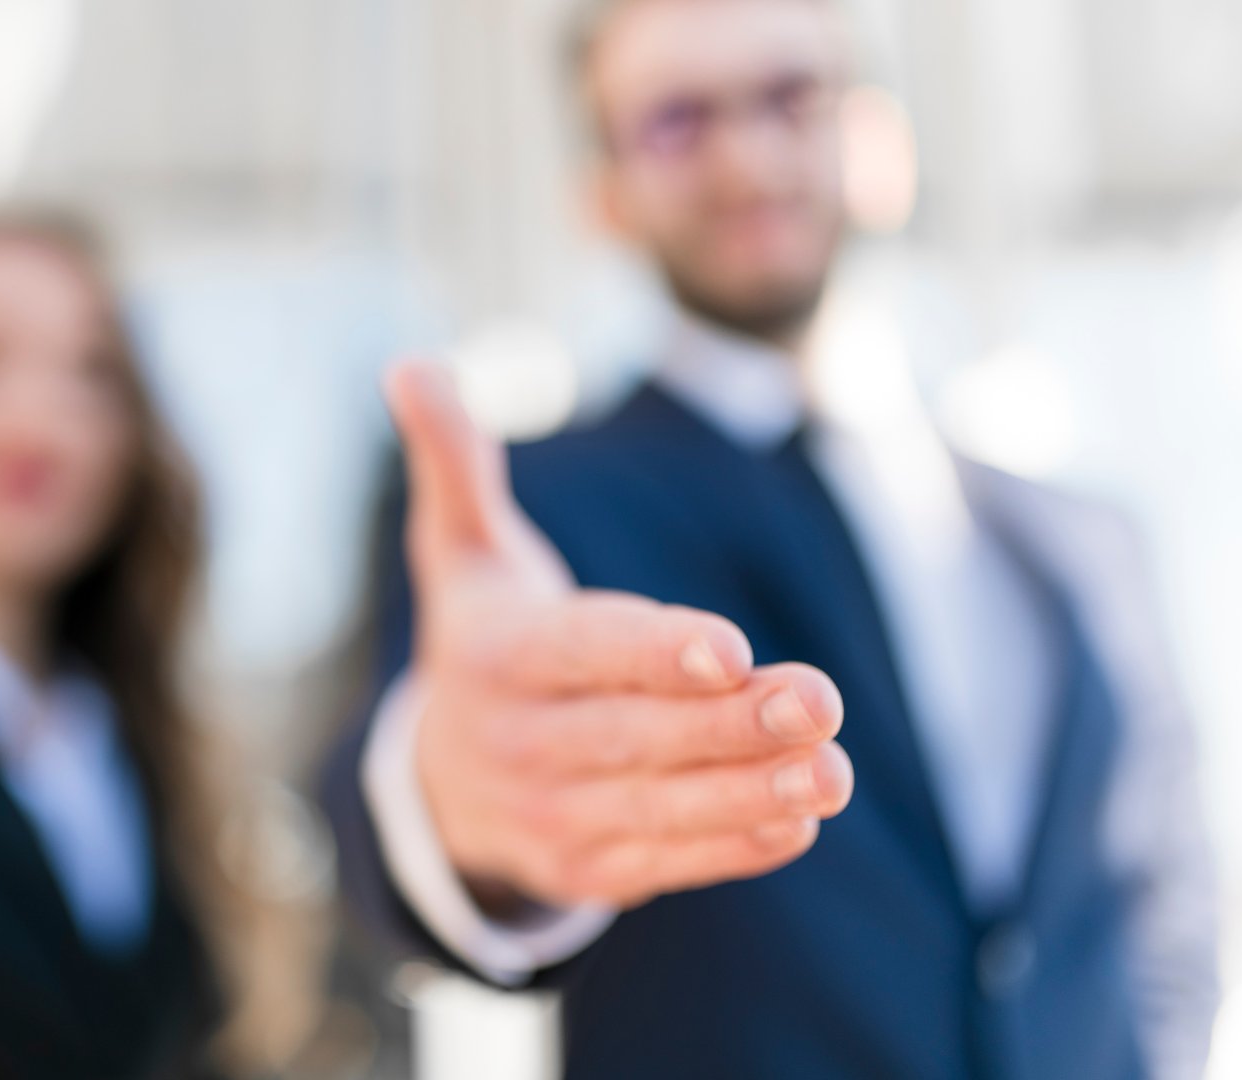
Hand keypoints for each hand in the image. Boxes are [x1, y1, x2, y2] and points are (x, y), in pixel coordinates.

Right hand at [388, 364, 853, 911]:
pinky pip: (667, 861)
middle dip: (729, 723)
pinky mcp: (588, 870)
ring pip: (660, 806)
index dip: (654, 652)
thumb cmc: (481, 640)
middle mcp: (518, 744)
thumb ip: (454, 462)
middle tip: (819, 697)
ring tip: (832, 768)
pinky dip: (733, 846)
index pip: (582, 652)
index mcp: (497, 658)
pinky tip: (800, 817)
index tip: (730, 648)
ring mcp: (552, 816)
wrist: (437, 784)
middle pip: (634, 734)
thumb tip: (408, 364)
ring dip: (749, 791)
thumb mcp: (458, 554)